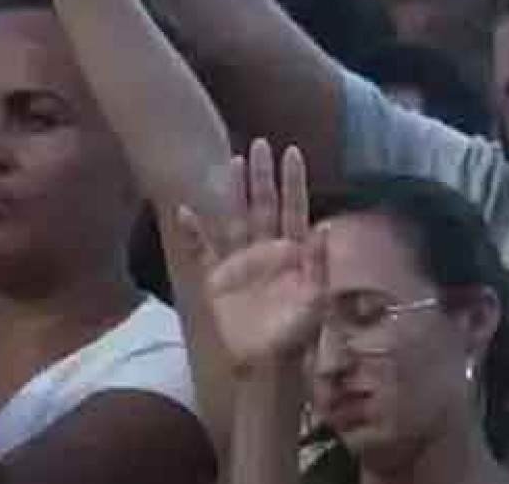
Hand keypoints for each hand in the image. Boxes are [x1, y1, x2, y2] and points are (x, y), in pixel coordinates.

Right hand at [179, 139, 326, 369]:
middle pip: (264, 206)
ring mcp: (240, 263)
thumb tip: (324, 225)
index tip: (292, 152)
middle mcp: (266, 251)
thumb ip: (319, 263)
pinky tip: (184, 211)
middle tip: (261, 144)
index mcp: (293, 254)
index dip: (293, 182)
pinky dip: (192, 233)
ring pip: (236, 218)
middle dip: (263, 176)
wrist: (268, 365)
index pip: (293, 209)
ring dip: (233, 192)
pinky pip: (201, 251)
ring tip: (232, 162)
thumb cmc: (298, 334)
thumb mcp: (316, 299)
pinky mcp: (217, 280)